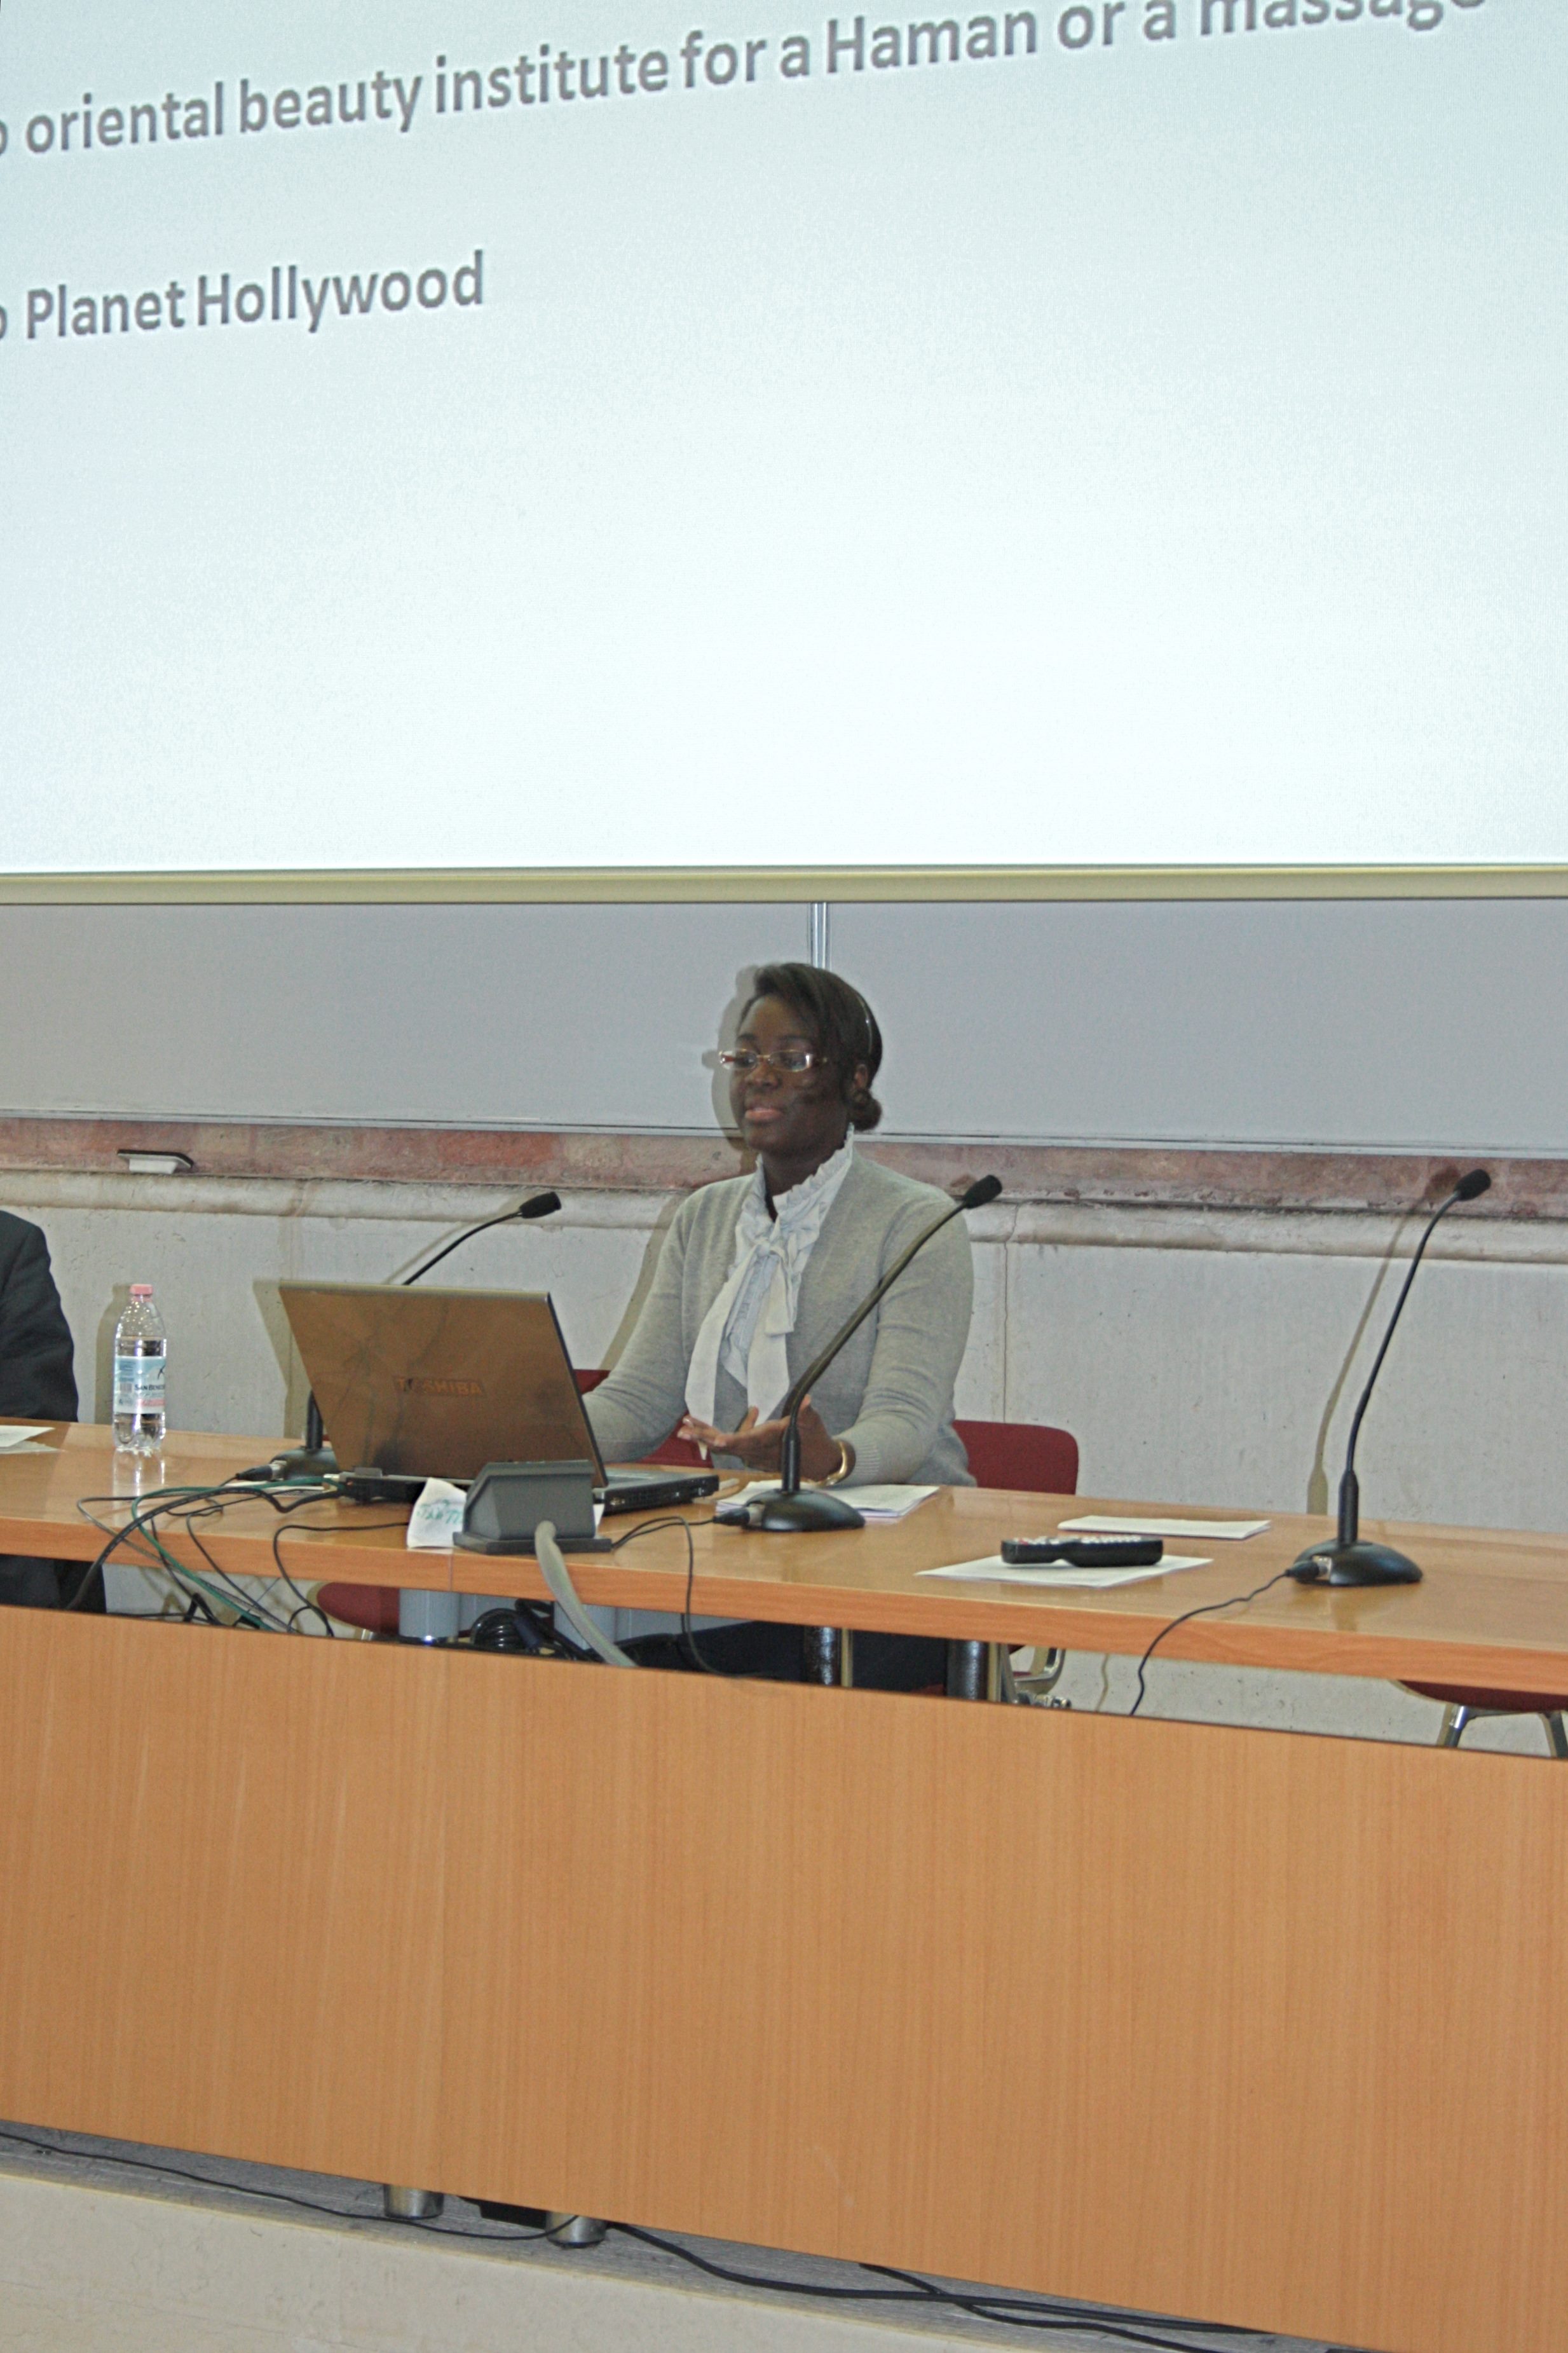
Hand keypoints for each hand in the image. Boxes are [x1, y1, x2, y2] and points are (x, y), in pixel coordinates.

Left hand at [678, 1398, 849, 1483]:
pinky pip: (730, 1443)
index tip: (716, 1439)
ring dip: (704, 1435)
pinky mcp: (749, 1451)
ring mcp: (751, 1453)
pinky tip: (705, 1424)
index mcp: (769, 1442)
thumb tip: (806, 1401)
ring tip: (684, 1426)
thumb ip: (805, 1413)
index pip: (747, 1442)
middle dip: (705, 1437)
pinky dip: (716, 1434)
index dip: (731, 1441)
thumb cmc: (813, 1440)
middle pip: (726, 1445)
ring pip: (724, 1445)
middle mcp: (756, 1450)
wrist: (816, 1462)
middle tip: (684, 1430)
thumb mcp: (812, 1424)